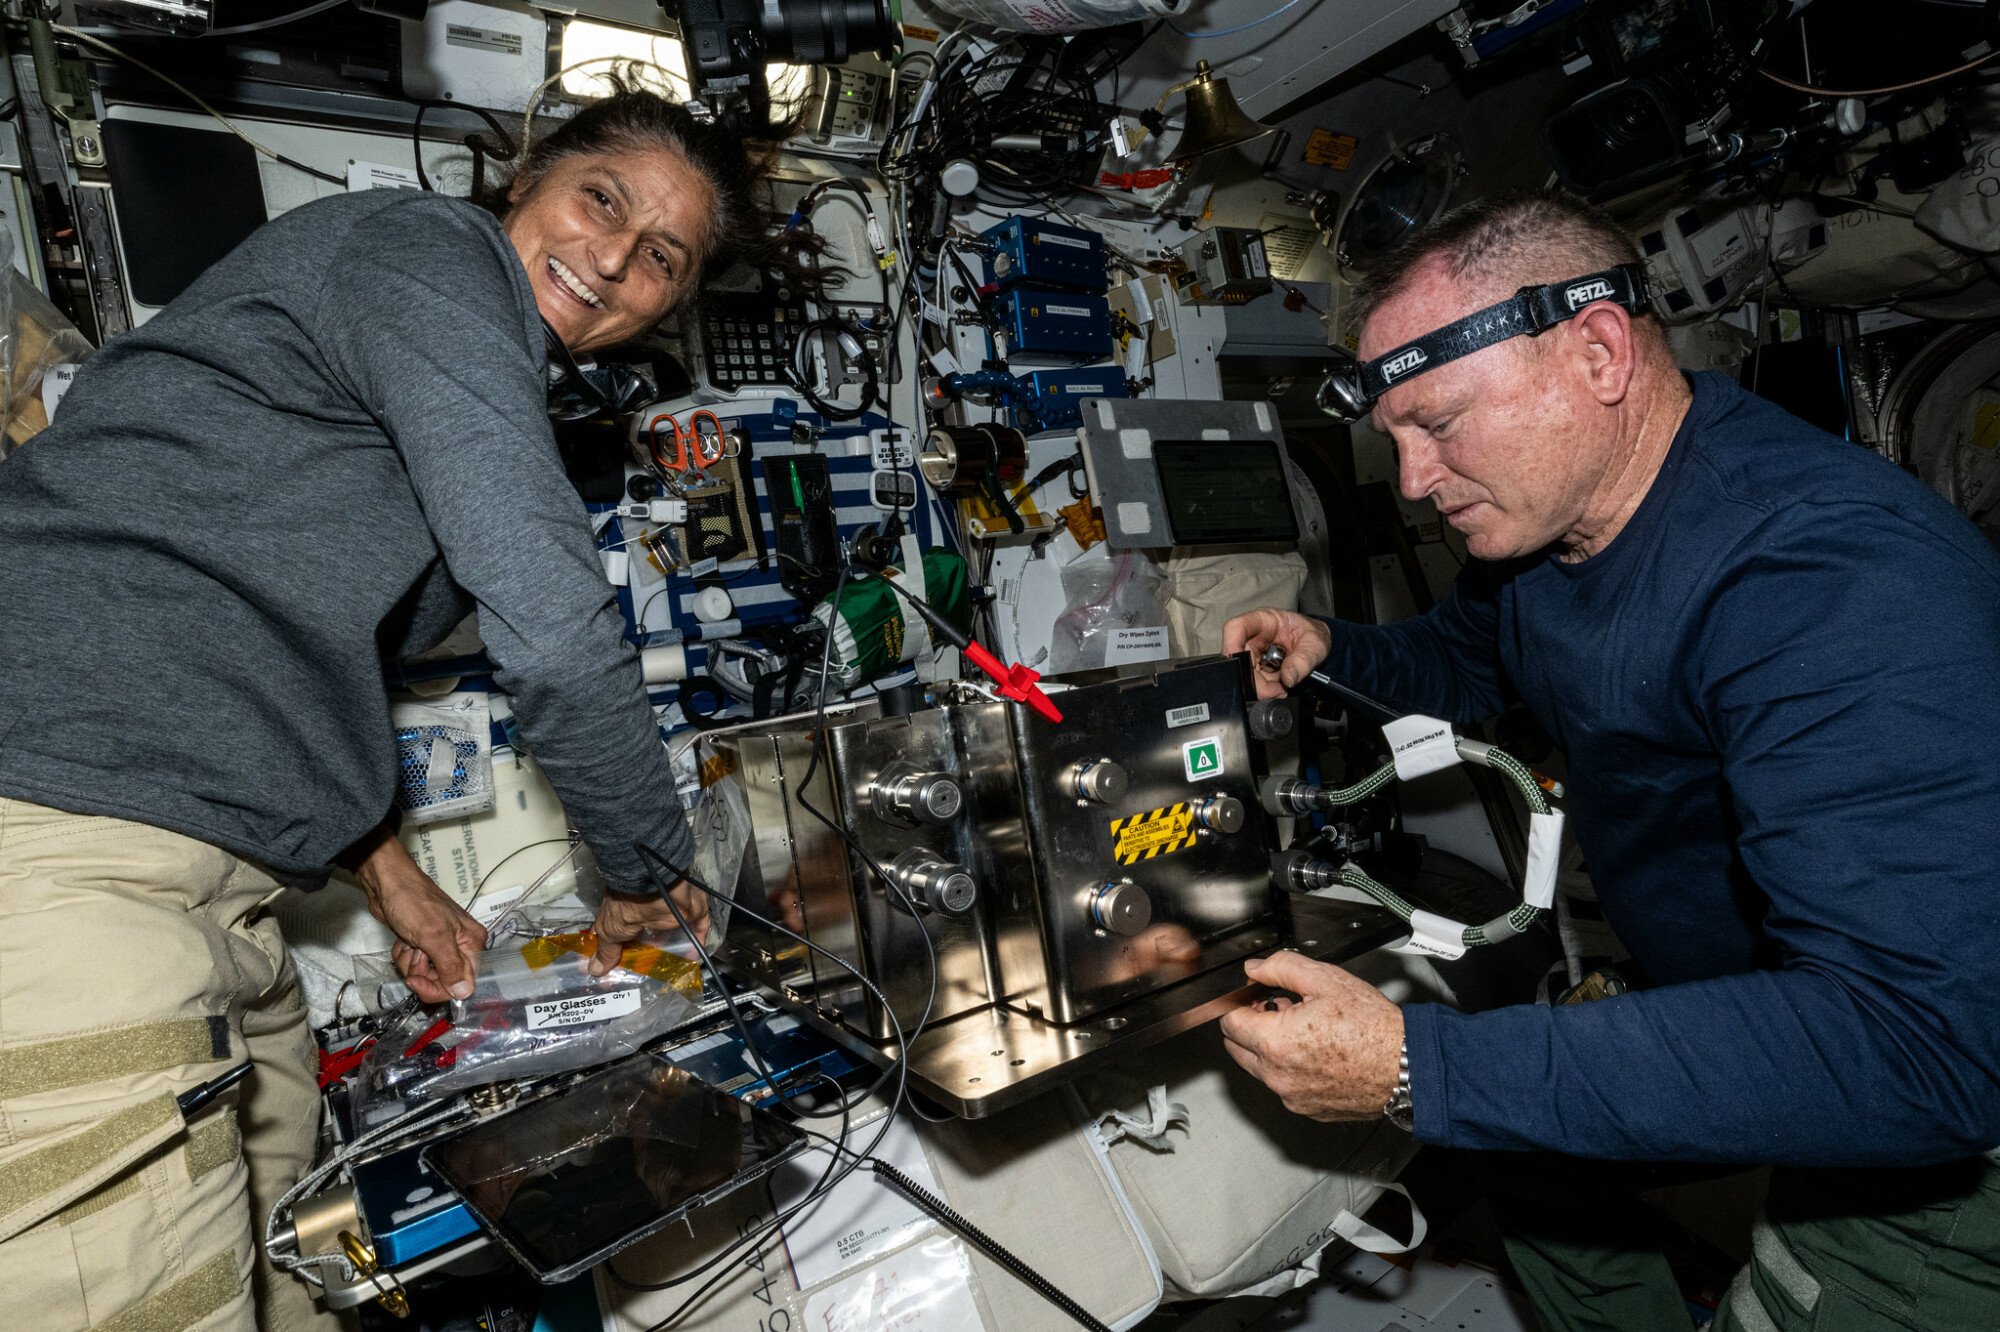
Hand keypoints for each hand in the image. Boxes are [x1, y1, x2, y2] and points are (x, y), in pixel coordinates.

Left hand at [351, 826, 487, 1003]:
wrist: (387, 883)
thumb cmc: (413, 902)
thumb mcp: (433, 936)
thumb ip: (450, 966)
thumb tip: (465, 993)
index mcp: (471, 943)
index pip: (464, 983)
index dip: (439, 988)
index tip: (417, 981)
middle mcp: (460, 946)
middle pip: (443, 981)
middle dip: (422, 972)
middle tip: (413, 955)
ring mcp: (440, 945)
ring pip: (426, 974)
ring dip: (410, 963)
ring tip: (408, 941)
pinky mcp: (422, 944)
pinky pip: (414, 964)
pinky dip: (404, 956)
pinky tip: (403, 940)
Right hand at [589, 881, 708, 975]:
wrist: (656, 888)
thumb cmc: (627, 906)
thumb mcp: (610, 931)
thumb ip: (606, 952)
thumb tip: (594, 971)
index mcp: (628, 913)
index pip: (624, 934)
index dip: (623, 952)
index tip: (622, 970)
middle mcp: (650, 912)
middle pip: (650, 937)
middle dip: (649, 956)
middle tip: (647, 979)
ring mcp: (672, 911)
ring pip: (674, 934)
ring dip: (673, 950)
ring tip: (671, 973)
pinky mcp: (692, 912)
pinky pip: (699, 928)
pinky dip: (698, 943)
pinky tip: (694, 959)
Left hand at [1219, 950, 1403, 1121]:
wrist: (1408, 1066)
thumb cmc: (1374, 1028)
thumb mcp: (1326, 980)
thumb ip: (1281, 968)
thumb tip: (1255, 968)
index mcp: (1275, 1043)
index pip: (1229, 1022)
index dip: (1240, 1003)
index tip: (1253, 996)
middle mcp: (1278, 1076)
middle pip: (1237, 1047)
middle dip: (1250, 1025)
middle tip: (1278, 1009)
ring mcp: (1292, 1097)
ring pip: (1259, 1068)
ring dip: (1269, 1047)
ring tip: (1303, 1029)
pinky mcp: (1308, 1109)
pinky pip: (1284, 1086)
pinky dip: (1289, 1069)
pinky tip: (1316, 1051)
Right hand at [1223, 609, 1331, 699]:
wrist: (1316, 645)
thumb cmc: (1313, 635)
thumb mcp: (1316, 643)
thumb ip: (1304, 659)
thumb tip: (1288, 678)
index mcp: (1263, 620)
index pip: (1236, 628)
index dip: (1232, 646)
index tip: (1241, 667)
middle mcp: (1253, 636)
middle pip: (1238, 659)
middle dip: (1253, 679)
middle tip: (1274, 690)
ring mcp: (1253, 653)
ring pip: (1244, 674)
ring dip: (1262, 687)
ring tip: (1283, 687)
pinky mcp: (1256, 668)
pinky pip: (1254, 682)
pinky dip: (1266, 690)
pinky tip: (1279, 687)